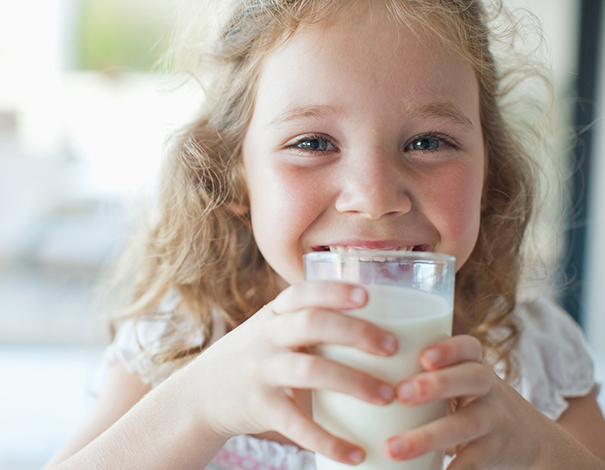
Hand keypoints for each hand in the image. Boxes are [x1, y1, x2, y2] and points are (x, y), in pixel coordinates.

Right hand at [191, 281, 397, 464]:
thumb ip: (309, 323)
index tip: (367, 295)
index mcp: (274, 314)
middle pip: (312, 323)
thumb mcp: (272, 331)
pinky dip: (328, 440)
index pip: (303, 292)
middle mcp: (267, 336)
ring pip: (310, 370)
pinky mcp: (259, 407)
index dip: (334, 291)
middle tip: (393, 347)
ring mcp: (261, 371)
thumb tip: (375, 325)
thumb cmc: (256, 357)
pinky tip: (356, 453)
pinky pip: (296, 424)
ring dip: (353, 382)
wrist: (201, 394)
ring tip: (387, 396)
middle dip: (355, 332)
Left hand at [383, 335, 568, 468]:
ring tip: (392, 449)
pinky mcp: (495, 453)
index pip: (468, 346)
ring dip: (428, 436)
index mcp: (473, 363)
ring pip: (466, 425)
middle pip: (471, 378)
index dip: (448, 348)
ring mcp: (494, 420)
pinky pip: (473, 463)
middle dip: (437, 384)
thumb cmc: (469, 399)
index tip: (423, 356)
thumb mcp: (457, 379)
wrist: (529, 438)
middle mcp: (488, 388)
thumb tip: (351, 375)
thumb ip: (420, 371)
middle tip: (400, 393)